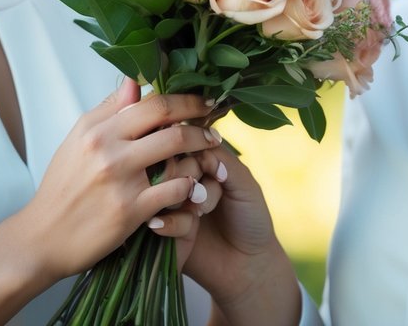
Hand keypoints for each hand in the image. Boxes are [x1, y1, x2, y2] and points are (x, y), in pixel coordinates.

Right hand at [17, 80, 222, 282]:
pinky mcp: (131, 211)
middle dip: (200, 120)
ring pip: (177, 152)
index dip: (184, 99)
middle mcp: (108, 148)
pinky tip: (195, 188)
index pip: (151, 101)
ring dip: (200, 152)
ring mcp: (121, 179)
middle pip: (169, 120)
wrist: (42, 238)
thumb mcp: (78, 141)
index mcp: (97, 128)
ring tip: (211, 157)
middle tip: (215, 127)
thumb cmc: (62, 188)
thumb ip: (109, 111)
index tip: (202, 102)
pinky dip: (190, 186)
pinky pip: (175, 190)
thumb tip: (135, 80)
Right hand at [153, 145, 301, 324]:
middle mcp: (181, 179)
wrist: (247, 264)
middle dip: (189, 178)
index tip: (212, 170)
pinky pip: (157, 216)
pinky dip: (176, 220)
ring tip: (201, 212)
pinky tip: (192, 227)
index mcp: (201, 162)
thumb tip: (196, 148)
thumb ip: (224, 162)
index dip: (193, 153)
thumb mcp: (245, 186)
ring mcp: (169, 203)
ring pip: (160, 188)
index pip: (184, 142)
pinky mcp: (161, 229)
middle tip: (205, 196)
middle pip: (168, 163)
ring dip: (181, 199)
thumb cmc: (250, 219)